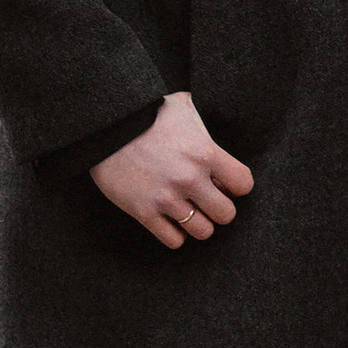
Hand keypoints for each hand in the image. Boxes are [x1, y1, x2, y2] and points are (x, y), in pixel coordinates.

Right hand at [92, 92, 255, 247]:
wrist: (104, 124)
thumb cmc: (145, 112)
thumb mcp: (182, 106)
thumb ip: (203, 123)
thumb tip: (218, 116)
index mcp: (204, 151)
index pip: (243, 184)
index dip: (236, 185)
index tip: (225, 182)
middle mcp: (189, 178)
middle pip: (226, 214)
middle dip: (219, 208)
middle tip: (207, 199)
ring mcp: (166, 198)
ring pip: (202, 232)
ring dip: (198, 223)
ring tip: (189, 210)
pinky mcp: (143, 211)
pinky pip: (173, 241)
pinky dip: (175, 234)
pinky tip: (170, 219)